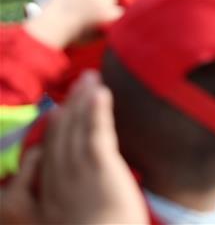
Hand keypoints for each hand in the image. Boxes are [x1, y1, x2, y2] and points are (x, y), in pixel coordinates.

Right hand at [24, 0, 122, 48]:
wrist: (53, 29)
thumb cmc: (43, 26)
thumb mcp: (38, 13)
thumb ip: (36, 9)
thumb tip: (26, 6)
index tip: (82, 8)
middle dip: (100, 2)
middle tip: (93, 16)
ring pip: (112, 1)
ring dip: (108, 10)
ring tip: (97, 24)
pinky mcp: (109, 12)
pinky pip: (120, 14)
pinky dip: (117, 20)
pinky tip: (110, 28)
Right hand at [38, 71, 147, 223]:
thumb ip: (70, 208)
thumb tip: (79, 193)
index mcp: (41, 204)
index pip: (41, 160)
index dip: (50, 133)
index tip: (56, 115)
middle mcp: (55, 186)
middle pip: (57, 139)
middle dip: (68, 107)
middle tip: (77, 83)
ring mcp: (77, 177)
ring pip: (74, 131)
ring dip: (81, 101)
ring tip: (89, 78)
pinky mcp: (101, 171)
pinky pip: (95, 135)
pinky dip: (96, 111)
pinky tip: (99, 93)